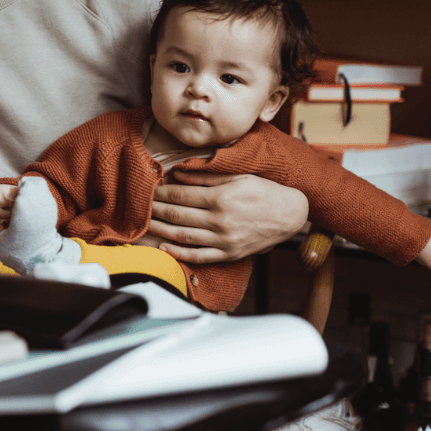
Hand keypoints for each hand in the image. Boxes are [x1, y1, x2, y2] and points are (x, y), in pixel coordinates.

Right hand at [0, 184, 17, 237]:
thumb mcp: (13, 192)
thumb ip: (18, 192)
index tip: (13, 205)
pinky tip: (6, 233)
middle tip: (13, 217)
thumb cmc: (10, 197)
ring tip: (6, 228)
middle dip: (1, 215)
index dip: (4, 202)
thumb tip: (26, 193)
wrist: (0, 202)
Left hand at [147, 171, 307, 263]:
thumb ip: (206, 177)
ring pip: (182, 236)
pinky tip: (163, 247)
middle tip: (140, 205)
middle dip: (155, 209)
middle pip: (177, 215)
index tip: (149, 189)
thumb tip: (178, 174)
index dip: (161, 192)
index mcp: (221, 198)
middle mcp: (220, 220)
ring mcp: (223, 240)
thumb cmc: (264, 192)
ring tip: (145, 224)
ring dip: (160, 230)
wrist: (290, 215)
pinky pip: (198, 256)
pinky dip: (178, 253)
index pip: (180, 195)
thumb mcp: (238, 176)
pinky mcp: (228, 254)